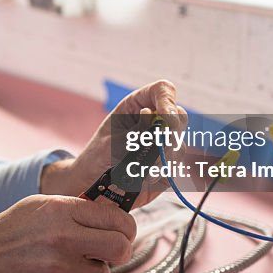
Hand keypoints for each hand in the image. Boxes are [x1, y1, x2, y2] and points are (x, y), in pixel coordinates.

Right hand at [0, 194, 136, 272]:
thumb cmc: (12, 230)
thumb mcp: (42, 206)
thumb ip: (77, 208)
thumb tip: (112, 216)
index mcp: (63, 210)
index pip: (117, 219)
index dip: (126, 227)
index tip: (122, 231)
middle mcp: (64, 238)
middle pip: (121, 248)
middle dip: (120, 250)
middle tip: (108, 250)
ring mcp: (60, 268)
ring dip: (94, 270)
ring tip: (73, 262)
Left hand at [41, 80, 187, 208]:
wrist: (94, 181)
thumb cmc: (99, 155)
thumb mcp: (113, 141)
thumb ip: (135, 132)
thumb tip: (153, 117)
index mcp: (138, 105)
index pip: (163, 90)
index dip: (168, 99)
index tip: (164, 115)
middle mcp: (155, 120)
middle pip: (178, 115)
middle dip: (169, 131)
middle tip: (156, 144)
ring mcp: (163, 142)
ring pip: (178, 142)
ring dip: (162, 156)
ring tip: (140, 168)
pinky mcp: (167, 163)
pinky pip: (174, 164)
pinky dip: (160, 171)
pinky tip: (145, 177)